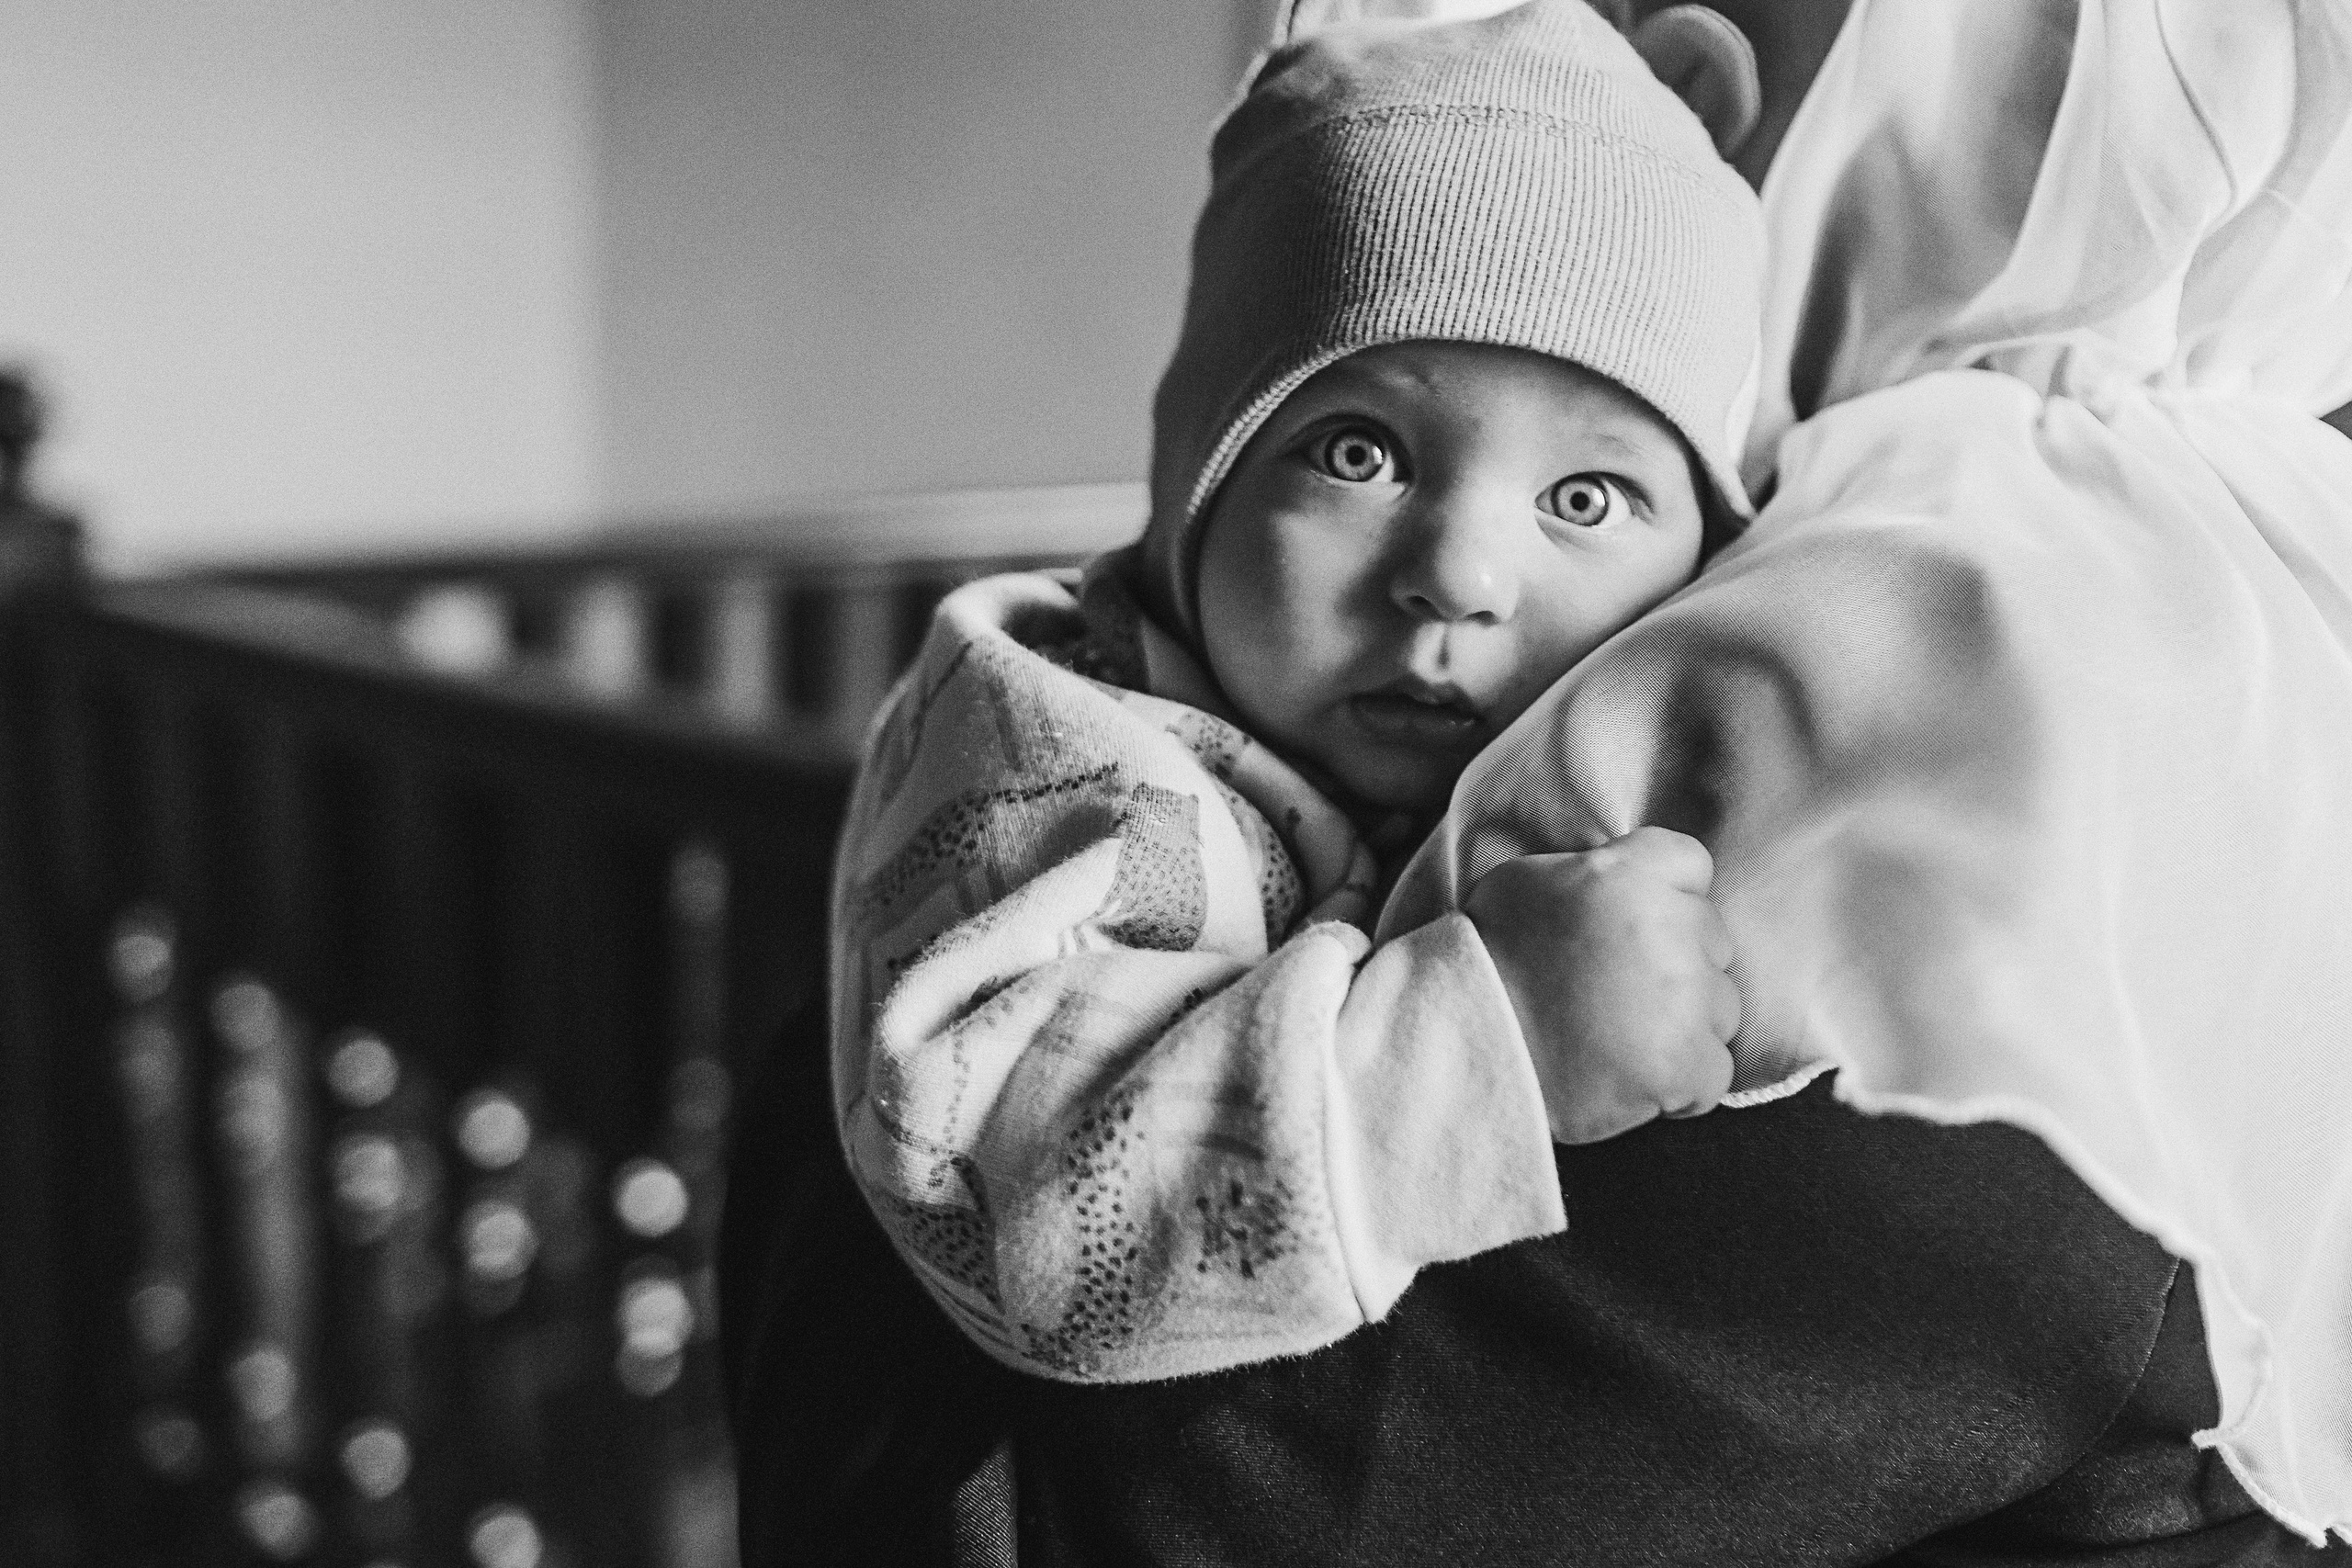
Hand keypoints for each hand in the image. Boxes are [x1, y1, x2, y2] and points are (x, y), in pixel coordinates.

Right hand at [1464, 827, 1738, 1144]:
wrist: (1461, 1043)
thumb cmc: (1489, 961)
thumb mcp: (1528, 880)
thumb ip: (1594, 869)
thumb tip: (1630, 876)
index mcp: (1629, 873)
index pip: (1692, 866)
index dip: (1665, 898)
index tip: (1630, 928)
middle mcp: (1668, 927)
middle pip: (1713, 941)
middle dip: (1677, 965)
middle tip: (1615, 991)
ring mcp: (1683, 1000)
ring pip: (1722, 1009)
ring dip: (1683, 1025)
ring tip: (1617, 1038)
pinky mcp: (1683, 1065)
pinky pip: (1715, 1073)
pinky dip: (1683, 1082)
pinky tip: (1631, 1076)